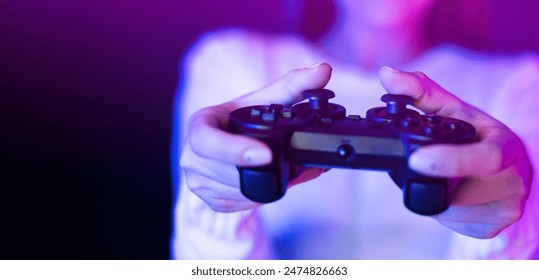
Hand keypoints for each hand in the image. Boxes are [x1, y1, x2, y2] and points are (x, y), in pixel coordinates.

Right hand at [180, 63, 331, 211]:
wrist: (230, 142)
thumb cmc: (243, 118)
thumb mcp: (264, 100)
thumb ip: (294, 85)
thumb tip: (323, 70)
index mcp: (199, 125)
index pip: (206, 141)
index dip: (234, 150)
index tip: (266, 155)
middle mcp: (191, 156)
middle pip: (225, 172)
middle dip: (260, 171)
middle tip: (294, 168)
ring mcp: (198, 182)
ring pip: (234, 192)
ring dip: (263, 186)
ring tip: (288, 174)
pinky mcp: (211, 201)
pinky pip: (237, 205)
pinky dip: (258, 197)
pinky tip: (270, 184)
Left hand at [379, 66, 533, 238]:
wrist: (508, 168)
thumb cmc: (478, 135)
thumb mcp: (454, 110)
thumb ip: (420, 92)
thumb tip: (387, 75)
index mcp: (507, 148)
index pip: (485, 159)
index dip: (450, 161)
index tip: (416, 159)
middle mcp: (512, 183)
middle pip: (457, 191)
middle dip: (431, 179)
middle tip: (421, 163)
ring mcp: (503, 211)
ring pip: (448, 210)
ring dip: (431, 193)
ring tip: (438, 174)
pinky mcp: (489, 230)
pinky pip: (451, 223)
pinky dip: (439, 208)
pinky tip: (447, 192)